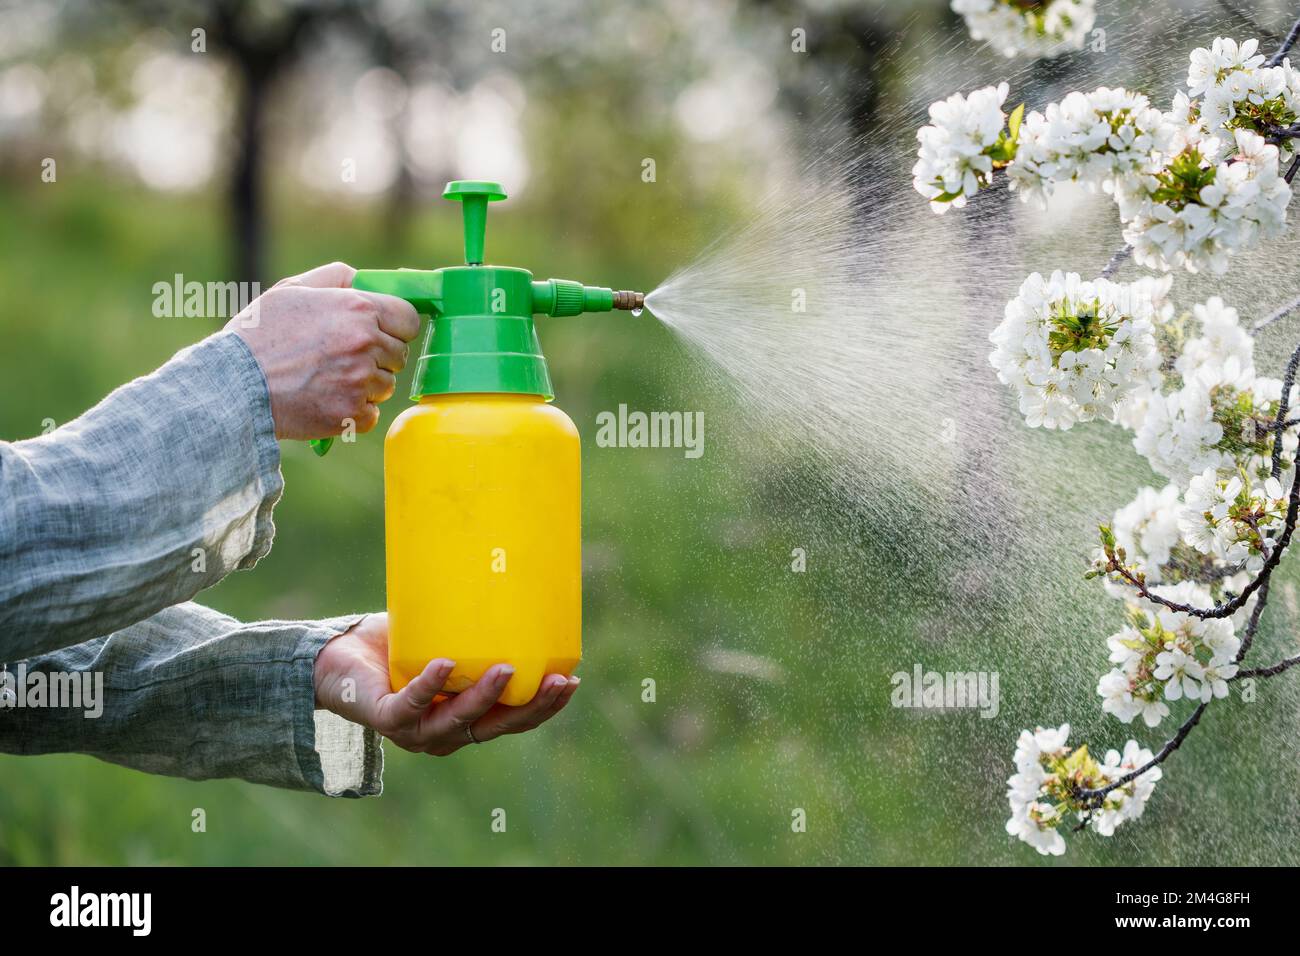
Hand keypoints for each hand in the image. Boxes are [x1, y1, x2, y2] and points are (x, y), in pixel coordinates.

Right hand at [226, 262, 420, 440]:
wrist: (231, 384)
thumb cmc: (258, 334)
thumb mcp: (292, 289)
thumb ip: (334, 278)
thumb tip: (364, 279)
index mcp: (358, 309)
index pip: (409, 319)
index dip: (396, 326)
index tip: (382, 331)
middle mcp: (366, 344)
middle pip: (399, 355)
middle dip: (379, 356)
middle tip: (343, 357)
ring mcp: (360, 381)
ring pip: (386, 386)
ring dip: (366, 385)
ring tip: (327, 379)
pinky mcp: (351, 414)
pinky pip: (371, 414)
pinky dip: (353, 412)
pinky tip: (326, 400)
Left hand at [313, 613, 580, 755]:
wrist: (336, 657)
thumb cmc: (395, 646)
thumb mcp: (443, 635)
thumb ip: (472, 623)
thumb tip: (511, 564)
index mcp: (467, 718)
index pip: (514, 720)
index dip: (545, 706)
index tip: (572, 679)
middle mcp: (446, 733)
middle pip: (497, 727)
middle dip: (531, 707)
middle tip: (557, 680)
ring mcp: (416, 730)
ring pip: (459, 721)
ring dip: (485, 698)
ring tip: (506, 669)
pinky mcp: (385, 718)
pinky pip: (411, 704)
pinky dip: (430, 684)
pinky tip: (444, 664)